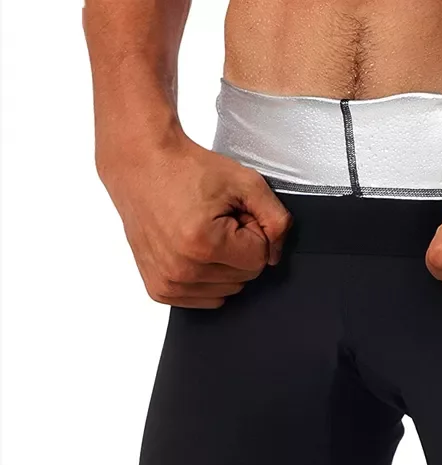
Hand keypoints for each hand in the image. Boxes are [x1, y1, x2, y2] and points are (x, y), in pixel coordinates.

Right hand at [100, 134, 291, 308]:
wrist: (141, 165)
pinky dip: (206, 278)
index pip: (259, 260)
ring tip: (202, 232)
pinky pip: (204, 299)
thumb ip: (276, 220)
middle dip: (238, 249)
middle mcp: (182, 270)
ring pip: (227, 291)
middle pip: (244, 278)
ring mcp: (168, 283)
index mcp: (204, 244)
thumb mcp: (246, 182)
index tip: (233, 214)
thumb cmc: (188, 170)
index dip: (252, 232)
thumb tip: (276, 256)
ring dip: (222, 264)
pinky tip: (191, 250)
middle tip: (217, 221)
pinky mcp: (159, 289)